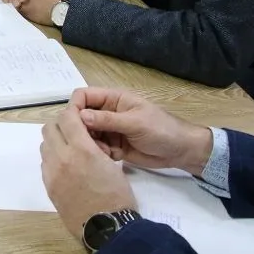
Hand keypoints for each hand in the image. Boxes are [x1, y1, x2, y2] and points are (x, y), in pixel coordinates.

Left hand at [41, 105, 136, 237]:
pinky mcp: (47, 186)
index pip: (67, 117)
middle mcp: (61, 157)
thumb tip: (83, 139)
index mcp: (81, 149)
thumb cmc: (117, 196)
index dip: (73, 114)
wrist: (107, 228)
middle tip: (75, 134)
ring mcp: (51, 172)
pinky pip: (44, 163)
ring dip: (55, 142)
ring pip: (44, 145)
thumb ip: (93, 146)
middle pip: (49, 128)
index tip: (81, 118)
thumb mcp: (111, 164)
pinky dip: (53, 159)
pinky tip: (67, 169)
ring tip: (72, 152)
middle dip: (61, 126)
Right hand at [72, 87, 214, 174]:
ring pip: (87, 134)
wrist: (181, 152)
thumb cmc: (162, 130)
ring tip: (101, 151)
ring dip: (90, 143)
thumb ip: (108, 120)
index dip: (75, 106)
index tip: (72, 123)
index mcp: (113, 99)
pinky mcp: (113, 146)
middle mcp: (108, 113)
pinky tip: (109, 157)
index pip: (84, 96)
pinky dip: (99, 153)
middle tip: (86, 142)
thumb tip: (80, 116)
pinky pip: (97, 148)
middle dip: (81, 129)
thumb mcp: (135, 122)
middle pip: (82, 116)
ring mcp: (110, 130)